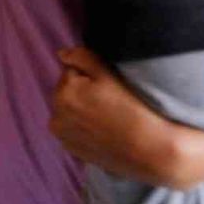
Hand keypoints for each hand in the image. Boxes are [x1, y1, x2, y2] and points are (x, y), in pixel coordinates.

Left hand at [49, 47, 203, 189]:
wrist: (147, 150)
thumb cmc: (130, 108)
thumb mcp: (107, 75)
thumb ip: (81, 57)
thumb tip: (61, 53)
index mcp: (63, 93)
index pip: (72, 71)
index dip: (92, 76)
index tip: (109, 88)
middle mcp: (56, 116)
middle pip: (68, 91)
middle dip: (83, 92)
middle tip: (111, 103)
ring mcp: (63, 136)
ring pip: (69, 110)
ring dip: (81, 109)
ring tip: (108, 117)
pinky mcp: (71, 150)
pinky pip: (73, 129)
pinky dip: (83, 127)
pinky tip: (102, 130)